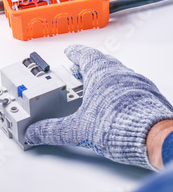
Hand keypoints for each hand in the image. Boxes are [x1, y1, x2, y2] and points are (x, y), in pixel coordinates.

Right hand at [25, 45, 172, 169]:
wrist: (156, 138)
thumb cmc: (122, 125)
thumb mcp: (77, 130)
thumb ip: (52, 131)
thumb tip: (35, 133)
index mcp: (101, 74)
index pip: (85, 55)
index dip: (75, 54)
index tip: (71, 53)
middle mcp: (121, 75)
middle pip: (102, 63)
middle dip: (88, 67)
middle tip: (78, 73)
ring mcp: (137, 85)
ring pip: (117, 75)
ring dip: (104, 80)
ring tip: (93, 92)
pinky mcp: (148, 98)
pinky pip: (130, 88)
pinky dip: (118, 92)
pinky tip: (113, 106)